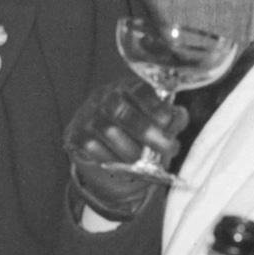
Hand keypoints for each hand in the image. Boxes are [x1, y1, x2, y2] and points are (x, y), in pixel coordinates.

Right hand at [64, 76, 187, 223]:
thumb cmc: (135, 134)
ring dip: (131, 151)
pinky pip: (93, 148)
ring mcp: (87, 115)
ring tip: (145, 162)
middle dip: (147, 131)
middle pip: (121, 111)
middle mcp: (104, 97)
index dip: (155, 105)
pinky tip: (122, 165)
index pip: (139, 90)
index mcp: (127, 89)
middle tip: (168, 147)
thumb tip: (178, 117)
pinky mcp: (75, 135)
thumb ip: (170, 119)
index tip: (169, 121)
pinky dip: (111, 159)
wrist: (104, 153)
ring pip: (108, 131)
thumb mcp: (156, 123)